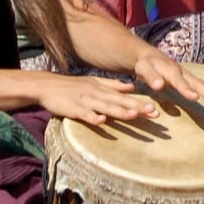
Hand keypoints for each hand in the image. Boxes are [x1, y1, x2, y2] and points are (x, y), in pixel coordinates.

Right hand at [29, 71, 158, 124]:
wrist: (47, 86)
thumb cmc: (72, 87)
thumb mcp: (94, 82)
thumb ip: (113, 85)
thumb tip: (132, 87)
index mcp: (102, 88)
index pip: (125, 96)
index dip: (140, 103)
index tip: (157, 110)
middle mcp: (96, 93)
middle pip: (119, 101)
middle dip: (136, 107)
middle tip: (154, 114)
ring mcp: (85, 101)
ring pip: (105, 106)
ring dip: (119, 111)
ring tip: (134, 115)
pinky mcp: (73, 108)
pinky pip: (84, 114)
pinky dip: (93, 117)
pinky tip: (101, 121)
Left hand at [131, 51, 203, 103]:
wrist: (149, 55)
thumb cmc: (145, 64)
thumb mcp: (143, 69)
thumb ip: (151, 77)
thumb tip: (160, 86)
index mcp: (169, 70)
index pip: (178, 81)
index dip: (186, 89)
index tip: (194, 97)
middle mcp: (181, 72)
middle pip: (196, 82)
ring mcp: (187, 75)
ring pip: (203, 83)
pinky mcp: (190, 80)